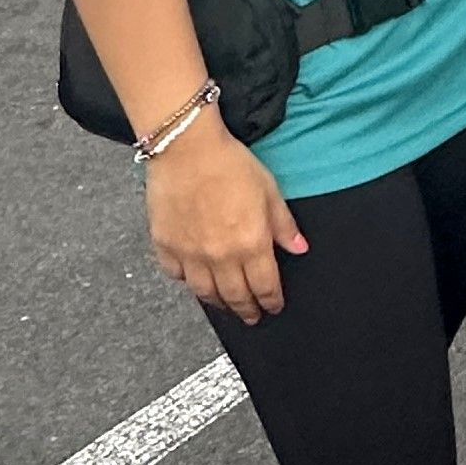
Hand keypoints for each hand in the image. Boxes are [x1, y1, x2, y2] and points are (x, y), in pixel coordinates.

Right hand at [144, 112, 307, 322]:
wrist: (186, 148)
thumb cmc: (228, 164)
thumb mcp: (269, 190)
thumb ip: (283, 225)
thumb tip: (299, 248)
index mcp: (251, 244)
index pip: (265, 287)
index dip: (271, 301)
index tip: (274, 307)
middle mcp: (220, 256)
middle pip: (236, 297)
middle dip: (247, 310)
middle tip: (252, 316)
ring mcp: (190, 254)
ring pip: (205, 293)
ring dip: (219, 303)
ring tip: (226, 305)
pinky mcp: (166, 246)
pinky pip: (176, 275)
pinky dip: (186, 281)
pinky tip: (194, 278)